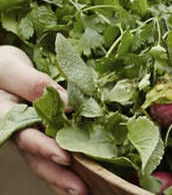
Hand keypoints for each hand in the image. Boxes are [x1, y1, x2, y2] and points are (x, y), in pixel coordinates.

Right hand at [0, 45, 88, 194]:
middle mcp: (16, 131)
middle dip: (58, 175)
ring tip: (83, 192)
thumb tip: (64, 99)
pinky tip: (85, 180)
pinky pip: (55, 155)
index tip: (63, 156)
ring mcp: (29, 136)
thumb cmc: (1, 67)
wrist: (1, 70)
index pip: (24, 135)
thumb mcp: (11, 68)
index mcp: (4, 116)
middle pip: (36, 157)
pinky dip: (69, 169)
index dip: (43, 147)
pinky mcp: (43, 135)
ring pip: (45, 162)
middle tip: (79, 189)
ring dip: (64, 178)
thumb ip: (33, 83)